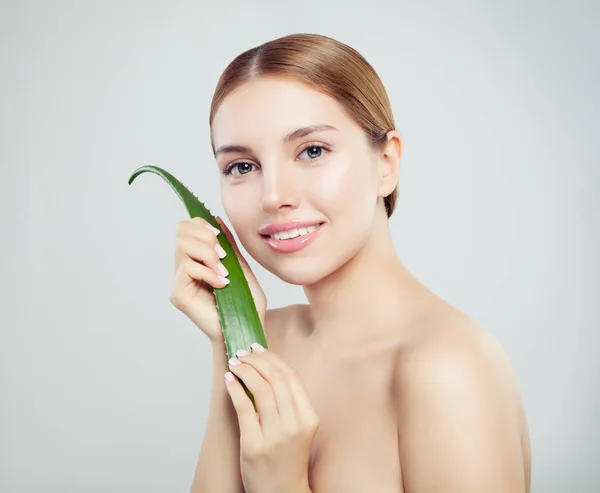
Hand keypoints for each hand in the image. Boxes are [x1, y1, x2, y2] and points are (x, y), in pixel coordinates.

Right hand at [169, 216, 266, 342]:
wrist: (248, 327)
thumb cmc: (246, 302)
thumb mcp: (240, 266)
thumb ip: (227, 245)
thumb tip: (216, 219)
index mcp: (196, 259)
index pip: (186, 227)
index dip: (202, 225)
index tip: (219, 238)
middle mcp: (183, 268)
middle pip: (181, 231)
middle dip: (206, 238)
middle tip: (222, 258)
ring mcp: (179, 281)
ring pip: (183, 246)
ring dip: (208, 255)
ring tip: (223, 273)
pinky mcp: (178, 294)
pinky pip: (187, 268)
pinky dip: (208, 272)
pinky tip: (221, 284)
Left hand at [224, 343, 317, 492]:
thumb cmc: (287, 459)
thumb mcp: (297, 428)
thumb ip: (288, 402)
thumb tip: (266, 368)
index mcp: (308, 418)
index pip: (291, 377)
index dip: (273, 359)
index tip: (259, 349)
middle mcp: (295, 425)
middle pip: (276, 379)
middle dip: (257, 360)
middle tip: (243, 352)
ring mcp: (275, 437)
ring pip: (260, 389)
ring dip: (245, 370)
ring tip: (235, 363)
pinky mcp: (254, 447)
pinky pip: (244, 408)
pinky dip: (235, 389)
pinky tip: (229, 380)